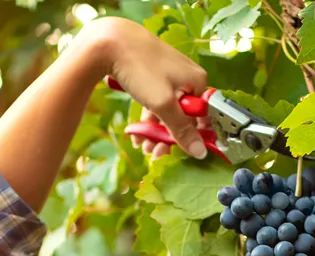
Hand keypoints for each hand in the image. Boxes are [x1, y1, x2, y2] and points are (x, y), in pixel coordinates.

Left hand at [89, 17, 208, 158]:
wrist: (111, 43)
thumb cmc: (141, 68)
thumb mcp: (163, 104)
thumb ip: (182, 130)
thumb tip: (200, 151)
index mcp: (196, 81)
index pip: (203, 116)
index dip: (193, 136)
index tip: (180, 151)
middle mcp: (186, 78)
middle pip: (183, 116)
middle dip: (168, 137)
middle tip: (156, 153)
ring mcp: (169, 77)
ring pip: (167, 111)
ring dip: (156, 132)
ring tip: (144, 147)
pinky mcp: (153, 77)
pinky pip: (155, 103)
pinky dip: (148, 119)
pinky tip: (138, 134)